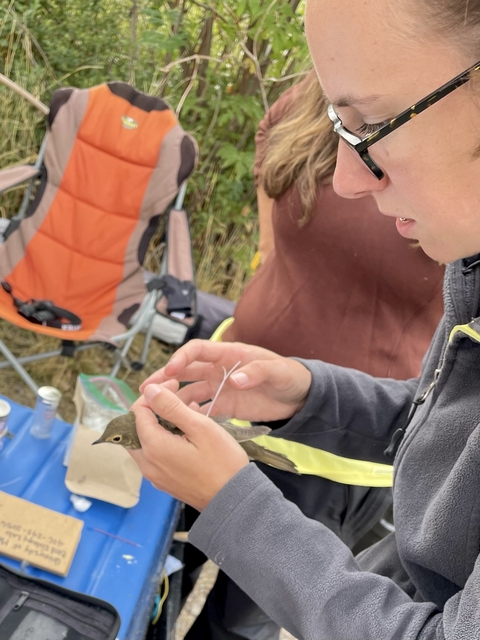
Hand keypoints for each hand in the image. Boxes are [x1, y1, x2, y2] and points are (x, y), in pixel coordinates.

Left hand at [129, 384, 248, 509]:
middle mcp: (147, 463)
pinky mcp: (164, 481)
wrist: (234, 501)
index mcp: (153, 447)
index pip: (138, 411)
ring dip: (160, 423)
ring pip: (144, 441)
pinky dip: (164, 439)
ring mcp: (154, 475)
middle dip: (154, 408)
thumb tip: (149, 390)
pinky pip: (155, 455)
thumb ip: (171, 407)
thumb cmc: (222, 462)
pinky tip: (187, 433)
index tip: (174, 385)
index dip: (154, 393)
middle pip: (136, 427)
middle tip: (178, 398)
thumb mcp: (200, 427)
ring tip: (187, 414)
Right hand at [140, 340, 311, 422]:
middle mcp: (218, 370)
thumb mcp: (277, 371)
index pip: (198, 350)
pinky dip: (188, 415)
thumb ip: (257, 372)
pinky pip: (201, 410)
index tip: (170, 370)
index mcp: (228, 354)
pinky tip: (176, 425)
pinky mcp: (224, 406)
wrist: (299, 396)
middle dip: (166, 378)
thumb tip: (236, 380)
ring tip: (153, 409)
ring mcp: (219, 388)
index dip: (182, 357)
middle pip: (186, 371)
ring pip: (189, 391)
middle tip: (146, 389)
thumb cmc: (289, 375)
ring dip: (172, 398)